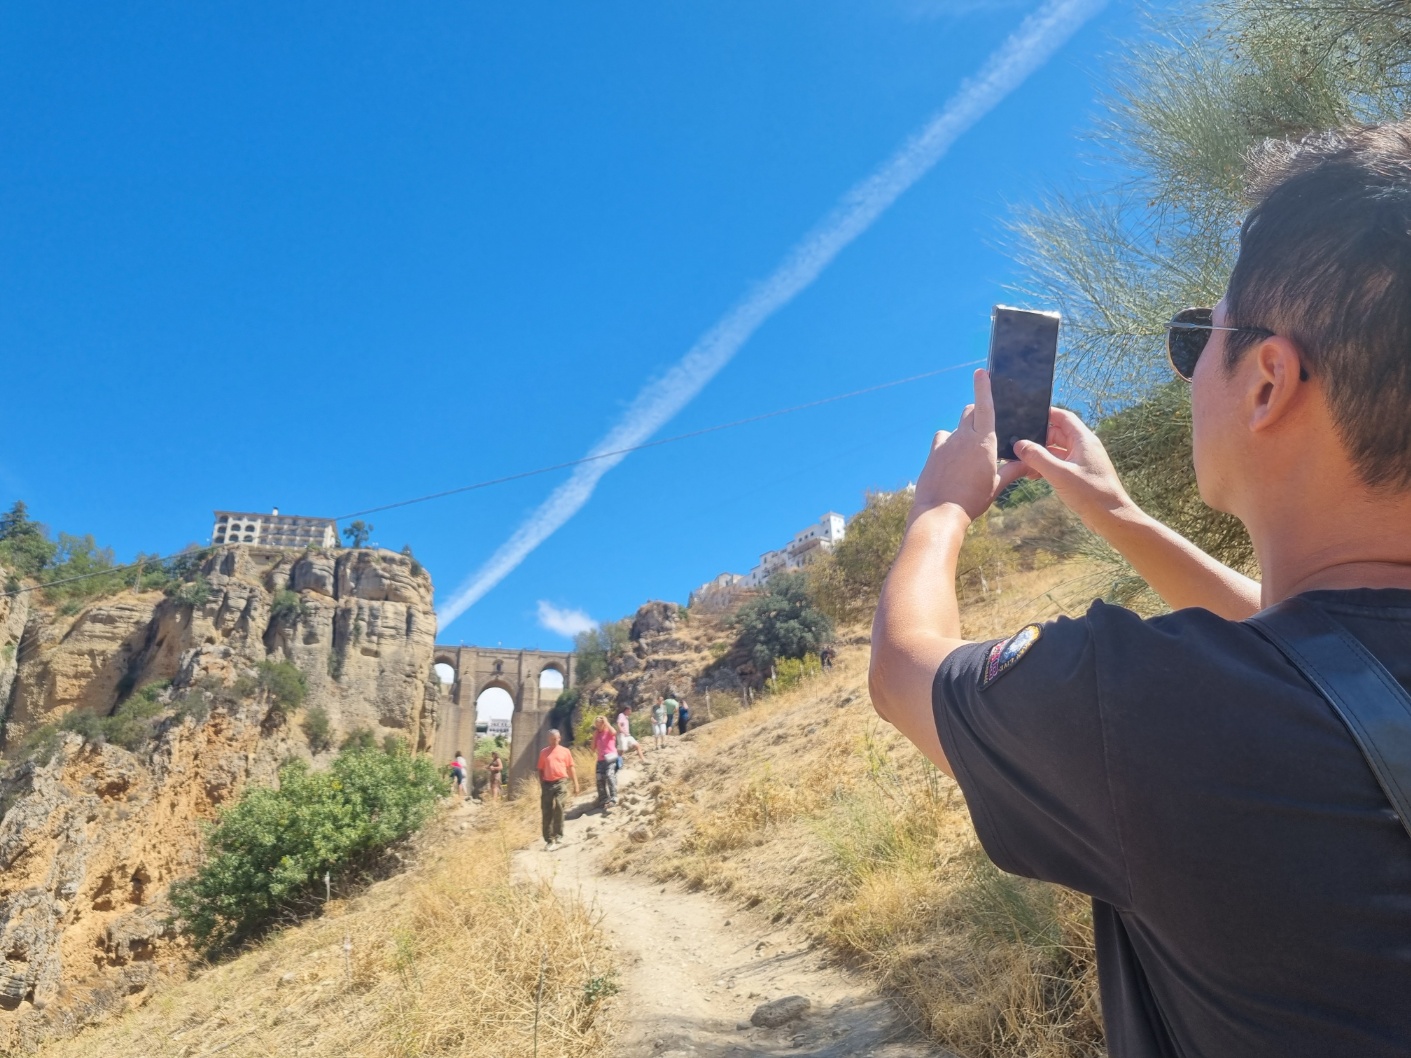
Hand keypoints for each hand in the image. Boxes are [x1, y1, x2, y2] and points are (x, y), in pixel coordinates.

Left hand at [910, 370, 1028, 526]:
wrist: (940, 512)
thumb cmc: (972, 500)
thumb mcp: (997, 485)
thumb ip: (1014, 470)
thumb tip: (1031, 464)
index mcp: (983, 441)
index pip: (984, 406)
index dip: (983, 387)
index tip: (981, 372)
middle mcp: (963, 437)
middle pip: (970, 412)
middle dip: (978, 412)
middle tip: (986, 425)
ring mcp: (946, 444)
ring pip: (956, 427)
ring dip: (964, 432)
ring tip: (969, 452)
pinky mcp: (933, 453)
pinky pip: (942, 440)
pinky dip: (949, 444)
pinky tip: (951, 460)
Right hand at [1013, 407, 1135, 529]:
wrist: (1111, 517)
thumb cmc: (1090, 493)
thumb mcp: (1059, 473)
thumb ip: (1037, 457)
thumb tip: (1019, 444)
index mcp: (1083, 439)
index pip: (1063, 417)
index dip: (1046, 414)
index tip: (1026, 415)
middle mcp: (1084, 447)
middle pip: (1057, 434)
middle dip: (1038, 438)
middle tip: (1018, 444)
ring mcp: (1082, 461)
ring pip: (1057, 450)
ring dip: (1040, 455)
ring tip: (1022, 462)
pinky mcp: (1080, 474)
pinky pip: (1060, 464)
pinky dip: (1046, 466)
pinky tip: (1033, 475)